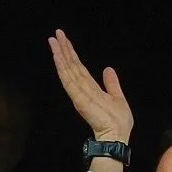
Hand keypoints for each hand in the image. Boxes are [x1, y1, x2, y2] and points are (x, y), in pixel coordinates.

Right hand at [48, 29, 132, 143]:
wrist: (117, 136)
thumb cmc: (118, 122)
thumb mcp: (118, 97)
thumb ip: (112, 84)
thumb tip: (108, 69)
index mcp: (91, 88)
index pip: (79, 68)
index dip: (71, 54)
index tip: (64, 40)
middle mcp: (83, 89)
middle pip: (71, 66)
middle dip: (63, 50)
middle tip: (55, 35)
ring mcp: (79, 93)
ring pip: (68, 70)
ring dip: (60, 55)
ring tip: (53, 41)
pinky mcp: (79, 98)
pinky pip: (68, 80)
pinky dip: (62, 68)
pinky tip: (57, 57)